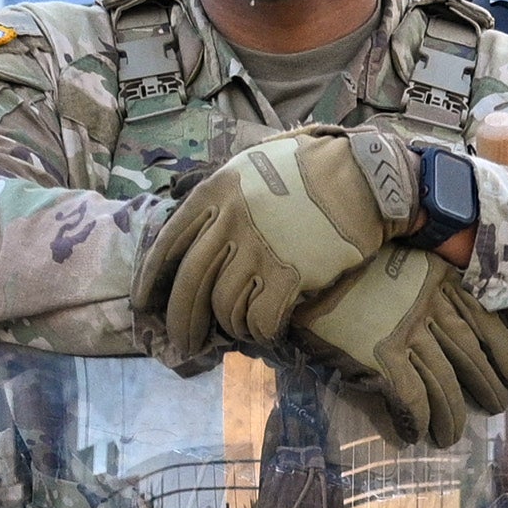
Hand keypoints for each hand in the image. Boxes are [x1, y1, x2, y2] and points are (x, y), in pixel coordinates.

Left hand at [135, 127, 402, 363]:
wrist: (363, 178)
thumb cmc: (309, 169)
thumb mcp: (252, 164)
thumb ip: (220, 194)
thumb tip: (191, 225)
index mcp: (215, 194)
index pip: (167, 245)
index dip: (151, 281)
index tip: (144, 304)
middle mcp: (230, 223)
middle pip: (190, 284)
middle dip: (181, 320)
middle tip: (183, 342)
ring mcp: (260, 250)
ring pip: (224, 306)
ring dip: (228, 326)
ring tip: (236, 330)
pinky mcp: (291, 275)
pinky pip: (260, 318)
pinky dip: (257, 331)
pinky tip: (263, 330)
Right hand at [295, 248, 507, 443]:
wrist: (305, 258)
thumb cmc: (347, 262)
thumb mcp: (398, 260)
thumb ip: (420, 282)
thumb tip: (437, 314)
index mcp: (438, 282)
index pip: (483, 321)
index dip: (504, 351)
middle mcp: (429, 309)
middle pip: (469, 356)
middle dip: (486, 386)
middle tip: (495, 408)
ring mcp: (406, 333)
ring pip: (443, 383)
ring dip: (451, 415)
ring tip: (450, 436)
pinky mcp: (381, 356)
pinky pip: (410, 396)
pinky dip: (416, 419)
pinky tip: (415, 434)